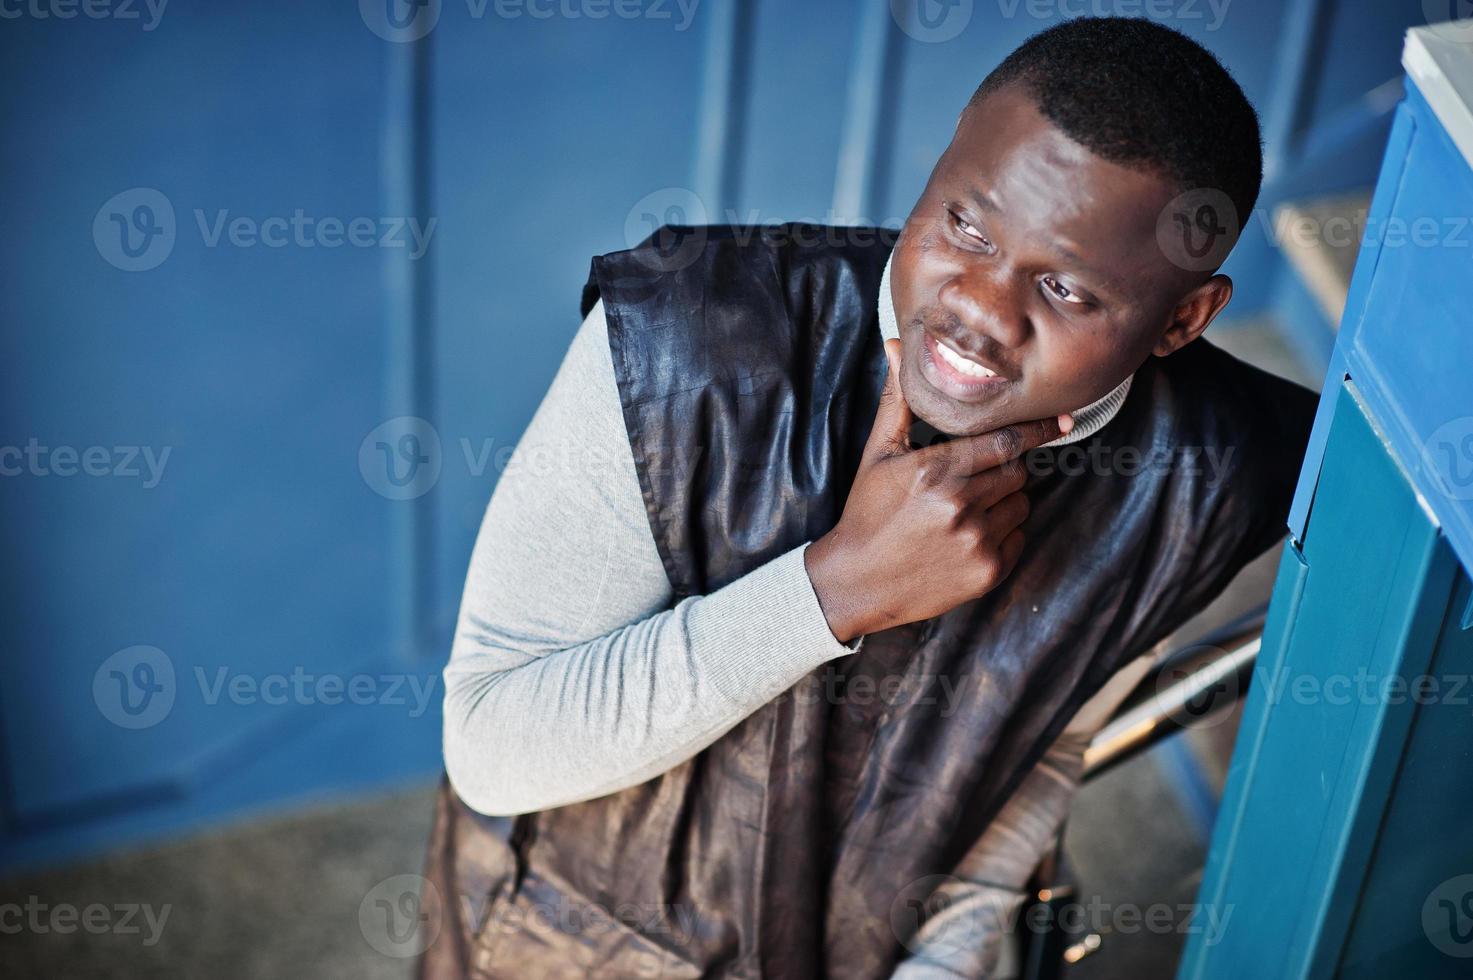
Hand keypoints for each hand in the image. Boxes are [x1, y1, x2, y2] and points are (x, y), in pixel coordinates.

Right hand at [804, 339, 1072, 642]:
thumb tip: (896, 345)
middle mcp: (959, 506)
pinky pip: (1019, 538)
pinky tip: (967, 538)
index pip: (1005, 440)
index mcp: (934, 470)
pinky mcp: (987, 572)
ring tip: (964, 510)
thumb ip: (898, 399)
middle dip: (1002, 469)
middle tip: (971, 480)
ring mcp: (976, 542)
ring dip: (1004, 501)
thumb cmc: (867, 511)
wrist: (856, 582)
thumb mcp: (878, 452)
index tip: (1063, 420)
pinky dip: (1003, 534)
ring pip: (1021, 503)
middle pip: (1017, 471)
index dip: (1036, 429)